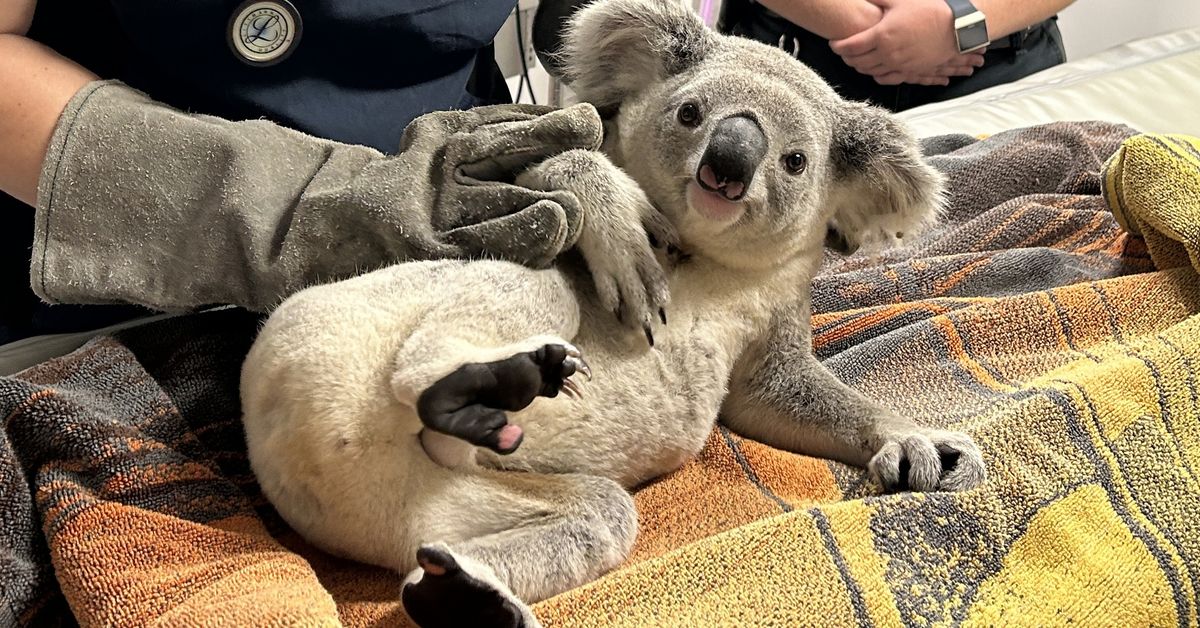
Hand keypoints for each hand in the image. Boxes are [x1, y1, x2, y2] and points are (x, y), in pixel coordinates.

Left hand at [829, 0, 985, 85]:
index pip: (850, 46)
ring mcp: (898, 65)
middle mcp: (887, 53)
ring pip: (869, 71)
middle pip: (856, 61)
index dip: (838, 46)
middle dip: (846, 57)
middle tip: (843, 51)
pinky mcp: (908, 71)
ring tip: (855, 59)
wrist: (955, 27)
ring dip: (859, 66)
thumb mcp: (898, 0)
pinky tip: (873, 69)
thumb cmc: (928, 10)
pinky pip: (885, 79)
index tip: (833, 43)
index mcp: (881, 35)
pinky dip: (875, 75)